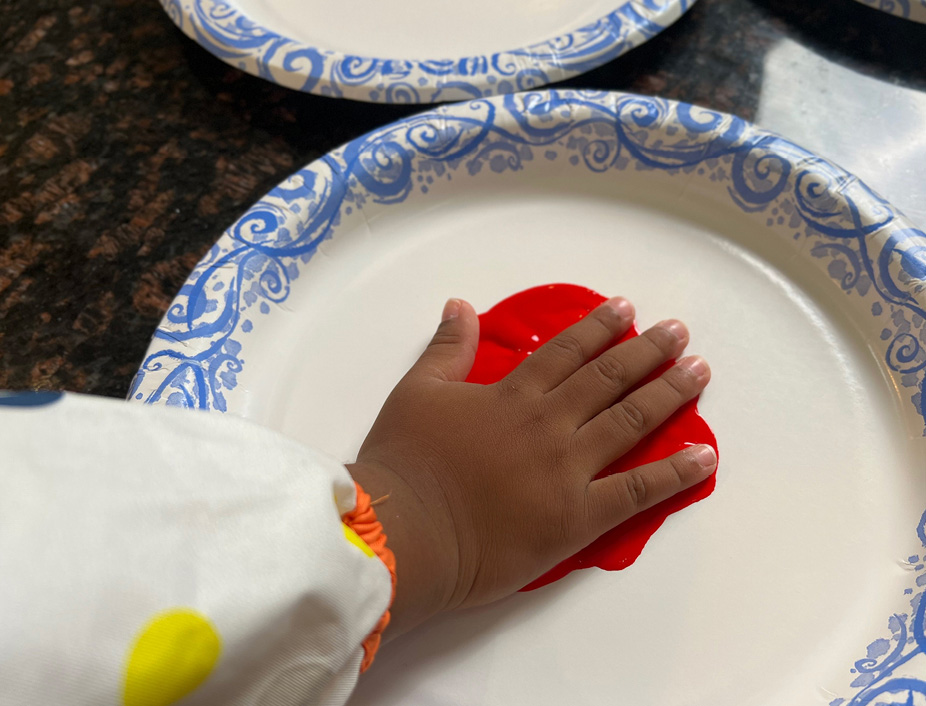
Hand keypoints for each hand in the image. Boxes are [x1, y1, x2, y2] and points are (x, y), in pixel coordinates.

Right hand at [347, 296, 713, 636]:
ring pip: (629, 421)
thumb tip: (461, 305)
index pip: (566, 352)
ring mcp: (567, 469)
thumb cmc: (405, 463)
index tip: (626, 308)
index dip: (598, 327)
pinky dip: (674, 474)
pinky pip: (636, 491)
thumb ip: (447, 348)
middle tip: (678, 331)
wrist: (403, 530)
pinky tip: (703, 458)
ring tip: (700, 372)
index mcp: (512, 395)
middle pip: (608, 379)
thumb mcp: (416, 391)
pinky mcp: (577, 517)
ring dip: (668, 394)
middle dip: (648, 351)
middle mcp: (548, 424)